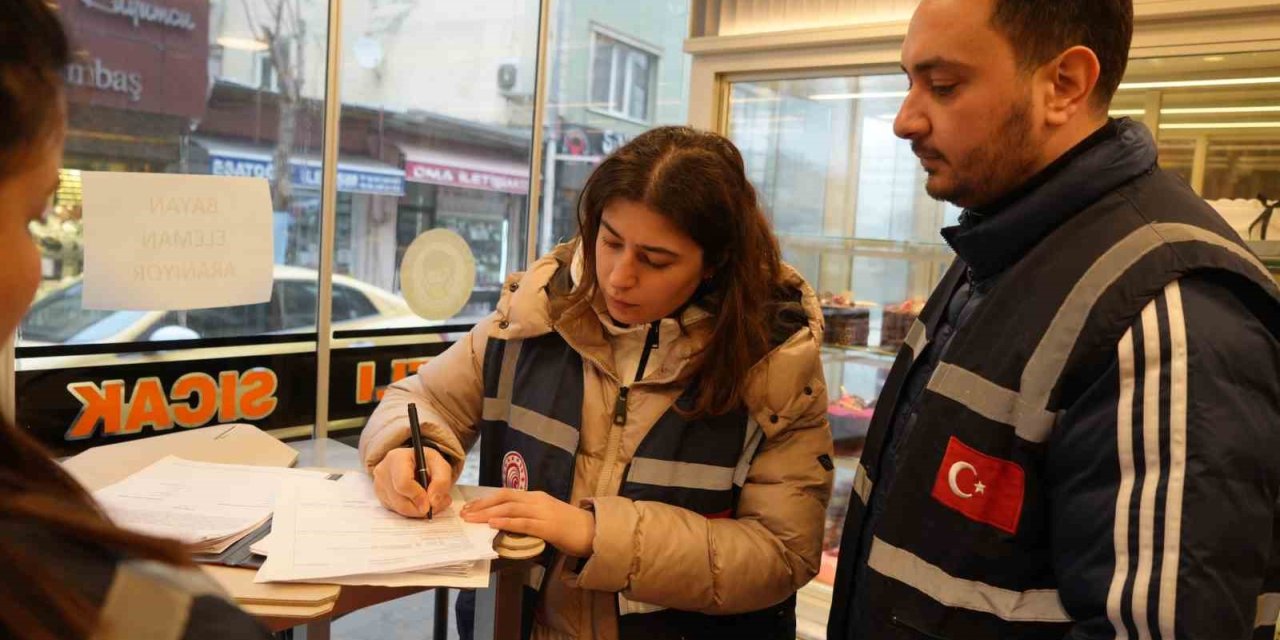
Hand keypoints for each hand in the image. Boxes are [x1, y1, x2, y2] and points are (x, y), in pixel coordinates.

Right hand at [372, 446, 453, 517]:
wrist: (414, 462)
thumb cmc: (426, 462)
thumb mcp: (440, 465)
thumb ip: (442, 481)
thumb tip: (433, 501)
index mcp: (396, 458)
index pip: (403, 483)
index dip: (418, 496)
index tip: (430, 504)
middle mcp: (383, 472)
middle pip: (400, 501)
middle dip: (421, 508)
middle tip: (437, 505)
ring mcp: (379, 486)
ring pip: (399, 509)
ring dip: (418, 510)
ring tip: (432, 501)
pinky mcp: (381, 498)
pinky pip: (397, 511)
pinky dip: (412, 511)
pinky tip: (420, 501)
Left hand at [460, 489, 594, 557]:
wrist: (594, 531)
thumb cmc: (569, 526)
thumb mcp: (544, 517)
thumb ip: (527, 517)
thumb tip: (504, 523)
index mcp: (535, 497)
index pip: (505, 494)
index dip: (485, 500)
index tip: (469, 507)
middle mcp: (537, 500)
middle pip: (504, 498)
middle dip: (481, 505)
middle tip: (463, 514)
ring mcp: (543, 512)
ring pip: (510, 508)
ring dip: (487, 513)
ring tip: (471, 519)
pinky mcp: (548, 526)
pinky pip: (523, 522)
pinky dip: (506, 522)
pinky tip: (492, 524)